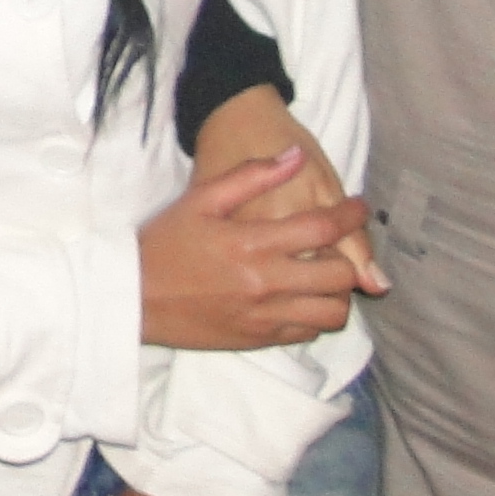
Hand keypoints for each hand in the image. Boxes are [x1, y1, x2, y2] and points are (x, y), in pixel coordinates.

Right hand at [139, 150, 377, 349]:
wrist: (134, 297)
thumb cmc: (166, 242)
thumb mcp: (200, 199)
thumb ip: (251, 176)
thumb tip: (295, 156)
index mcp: (252, 243)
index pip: (323, 228)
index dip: (351, 215)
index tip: (359, 206)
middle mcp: (266, 283)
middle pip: (340, 275)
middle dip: (348, 256)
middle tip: (336, 246)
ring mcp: (266, 317)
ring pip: (333, 312)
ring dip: (337, 292)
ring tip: (322, 275)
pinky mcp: (261, 340)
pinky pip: (309, 332)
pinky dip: (315, 314)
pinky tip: (300, 297)